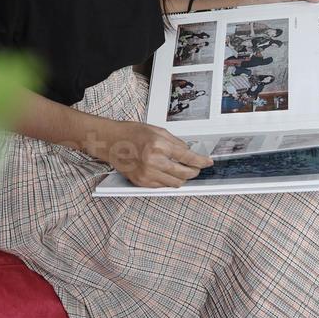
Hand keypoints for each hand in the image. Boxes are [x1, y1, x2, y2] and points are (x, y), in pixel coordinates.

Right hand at [96, 120, 212, 188]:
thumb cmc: (131, 133)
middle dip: (193, 171)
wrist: (110, 142)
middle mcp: (153, 162)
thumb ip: (175, 143)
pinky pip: (162, 186)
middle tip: (196, 167)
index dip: (201, 161)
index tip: (208, 162)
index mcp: (158, 145)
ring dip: (182, 178)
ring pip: (175, 183)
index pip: (187, 157)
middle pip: (184, 174)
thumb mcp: (157, 131)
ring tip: (181, 169)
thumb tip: (189, 153)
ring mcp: (146, 174)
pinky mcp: (141, 182)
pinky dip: (168, 180)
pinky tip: (166, 172)